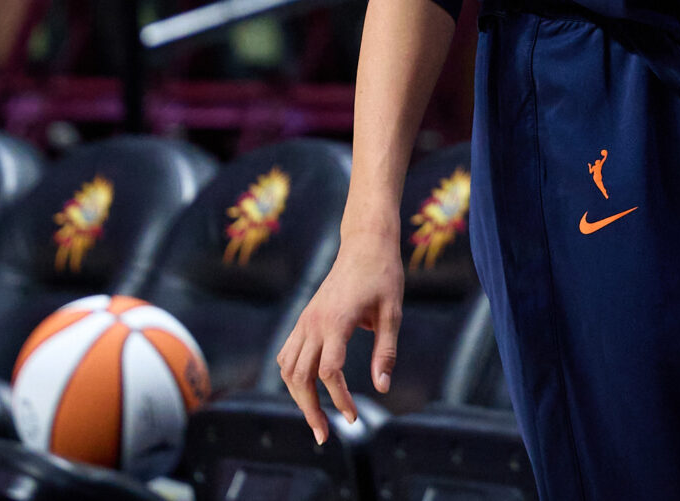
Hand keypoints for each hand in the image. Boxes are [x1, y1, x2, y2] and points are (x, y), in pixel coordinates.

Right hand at [275, 224, 403, 442]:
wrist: (365, 243)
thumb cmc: (383, 275)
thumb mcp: (392, 312)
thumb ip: (386, 351)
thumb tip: (382, 389)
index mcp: (337, 320)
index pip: (330, 371)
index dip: (340, 399)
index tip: (353, 417)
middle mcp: (314, 322)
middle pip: (299, 377)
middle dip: (309, 409)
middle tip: (324, 435)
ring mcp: (306, 319)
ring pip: (287, 367)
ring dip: (298, 396)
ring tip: (316, 417)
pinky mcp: (304, 317)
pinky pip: (287, 352)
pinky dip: (292, 375)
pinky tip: (307, 388)